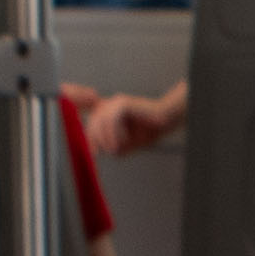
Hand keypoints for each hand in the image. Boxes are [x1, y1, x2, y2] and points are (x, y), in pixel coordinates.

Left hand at [74, 84, 189, 157]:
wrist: (165, 121)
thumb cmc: (146, 131)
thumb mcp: (125, 144)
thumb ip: (111, 147)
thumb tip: (100, 151)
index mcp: (106, 113)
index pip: (91, 125)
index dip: (90, 139)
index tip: (95, 153)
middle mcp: (108, 105)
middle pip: (92, 122)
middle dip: (96, 139)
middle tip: (107, 151)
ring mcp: (115, 102)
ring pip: (100, 120)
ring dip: (106, 137)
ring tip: (115, 148)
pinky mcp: (123, 103)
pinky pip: (111, 118)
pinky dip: (114, 132)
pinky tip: (122, 141)